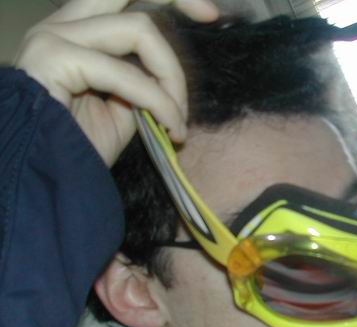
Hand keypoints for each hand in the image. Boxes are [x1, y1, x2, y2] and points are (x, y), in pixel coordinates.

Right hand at [14, 0, 219, 165]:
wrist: (44, 180)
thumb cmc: (79, 148)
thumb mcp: (123, 108)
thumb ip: (144, 80)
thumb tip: (171, 75)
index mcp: (77, 32)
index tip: (210, 14)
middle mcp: (62, 24)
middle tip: (211, 16)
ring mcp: (55, 36)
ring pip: (140, 30)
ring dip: (172, 78)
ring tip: (178, 121)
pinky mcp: (55, 57)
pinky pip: (128, 74)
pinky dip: (160, 102)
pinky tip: (172, 130)